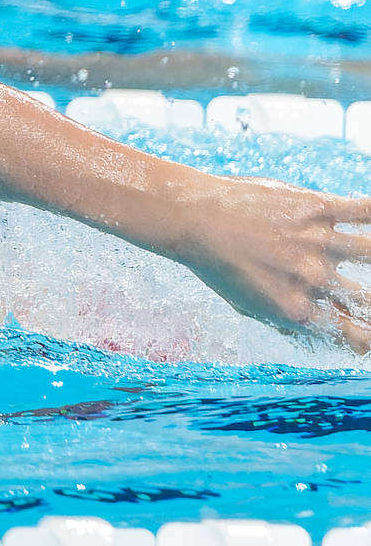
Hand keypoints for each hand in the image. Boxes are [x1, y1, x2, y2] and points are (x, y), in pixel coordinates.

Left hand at [181, 175, 370, 351]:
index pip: (350, 332)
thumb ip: (280, 319)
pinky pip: (363, 210)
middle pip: (365, 300)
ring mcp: (318, 242)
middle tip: (368, 304)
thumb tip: (307, 333)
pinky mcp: (317, 208)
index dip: (365, 337)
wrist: (192, 217)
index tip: (367, 336)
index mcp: (295, 308)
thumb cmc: (216, 263)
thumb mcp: (245, 302)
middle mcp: (312, 278)